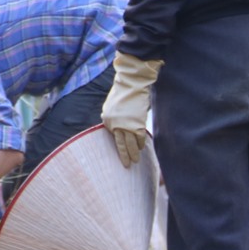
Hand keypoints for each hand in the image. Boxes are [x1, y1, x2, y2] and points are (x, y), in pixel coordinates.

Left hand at [101, 52, 162, 168]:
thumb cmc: (121, 93)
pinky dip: (141, 143)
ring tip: (136, 160)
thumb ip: (111, 118)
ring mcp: (126, 124)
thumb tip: (115, 129)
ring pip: (130, 144)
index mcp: (107, 120)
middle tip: (128, 166)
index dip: (119, 148)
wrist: (130, 83)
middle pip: (121, 144)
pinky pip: (139, 137)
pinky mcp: (137, 123)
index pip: (113, 138)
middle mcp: (114, 125)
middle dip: (125, 156)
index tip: (121, 156)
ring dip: (134, 153)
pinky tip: (142, 148)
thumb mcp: (110, 106)